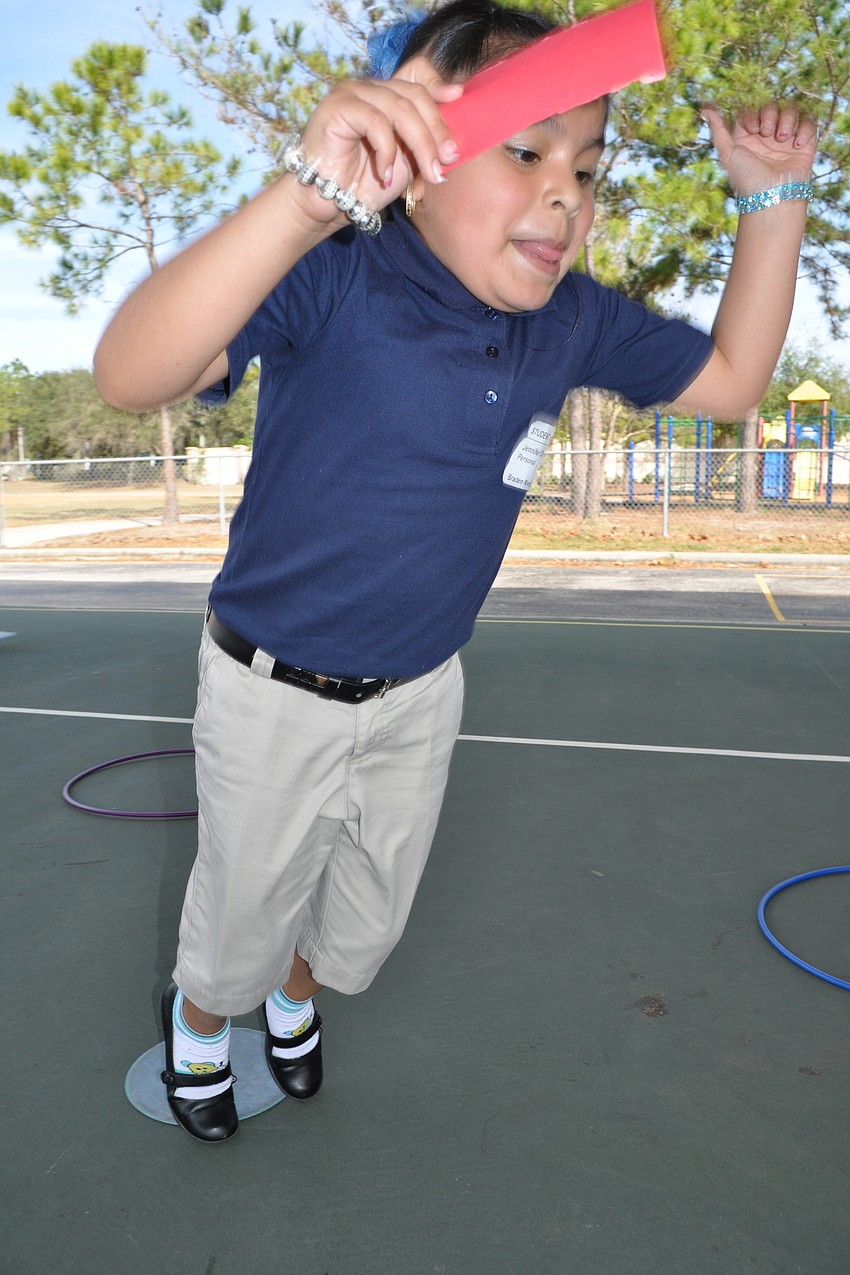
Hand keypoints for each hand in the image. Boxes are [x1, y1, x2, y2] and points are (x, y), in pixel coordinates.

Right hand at [292, 61, 462, 229]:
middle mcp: (370, 88)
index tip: (459, 97)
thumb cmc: (364, 184)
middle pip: (414, 97)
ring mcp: (352, 93)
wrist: (327, 204)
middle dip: (436, 131)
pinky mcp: (337, 106)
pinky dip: (387, 150)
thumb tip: (451, 144)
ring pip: (399, 108)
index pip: (417, 81)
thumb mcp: (405, 163)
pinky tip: (387, 173)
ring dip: (420, 144)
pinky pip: (375, 122)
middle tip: (448, 161)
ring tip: (430, 173)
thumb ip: (423, 145)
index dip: (438, 87)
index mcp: (386, 96)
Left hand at [701, 102, 816, 197]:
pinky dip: (804, 130)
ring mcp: (785, 141)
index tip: (753, 129)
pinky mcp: (804, 146)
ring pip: (790, 112)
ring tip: (783, 139)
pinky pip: (808, 124)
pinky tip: (797, 145)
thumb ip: (718, 131)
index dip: (753, 114)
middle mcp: (766, 138)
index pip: (751, 112)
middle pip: (771, 108)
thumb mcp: (728, 153)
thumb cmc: (747, 179)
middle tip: (768, 133)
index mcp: (748, 139)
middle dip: (770, 115)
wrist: (772, 197)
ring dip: (787, 120)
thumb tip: (705, 110)